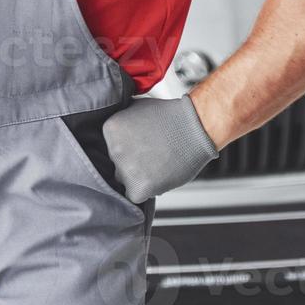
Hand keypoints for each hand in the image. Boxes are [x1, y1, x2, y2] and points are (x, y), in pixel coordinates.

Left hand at [101, 92, 219, 202]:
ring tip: (158, 165)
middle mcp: (114, 149)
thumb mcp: (136, 108)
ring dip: (138, 177)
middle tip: (152, 155)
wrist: (194, 127)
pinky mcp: (139, 186)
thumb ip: (122, 122)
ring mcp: (126, 168)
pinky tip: (159, 176)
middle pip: (117, 164)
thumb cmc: (170, 117)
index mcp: (110, 129)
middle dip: (132, 162)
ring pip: (125, 181)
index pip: (111, 147)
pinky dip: (147, 190)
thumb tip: (116, 133)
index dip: (128, 148)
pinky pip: (135, 196)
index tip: (141, 144)